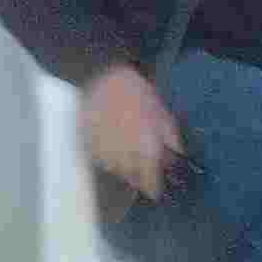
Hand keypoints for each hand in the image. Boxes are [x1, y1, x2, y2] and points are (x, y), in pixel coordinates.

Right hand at [80, 63, 184, 197]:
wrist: (101, 72)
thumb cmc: (135, 91)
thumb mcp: (162, 112)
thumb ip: (171, 138)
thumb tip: (176, 156)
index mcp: (146, 150)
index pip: (150, 183)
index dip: (153, 188)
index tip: (155, 189)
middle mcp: (123, 155)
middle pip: (131, 178)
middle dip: (137, 174)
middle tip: (140, 164)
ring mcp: (102, 150)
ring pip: (113, 169)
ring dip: (121, 165)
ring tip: (125, 150)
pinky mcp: (85, 143)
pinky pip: (97, 158)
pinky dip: (104, 155)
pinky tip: (109, 143)